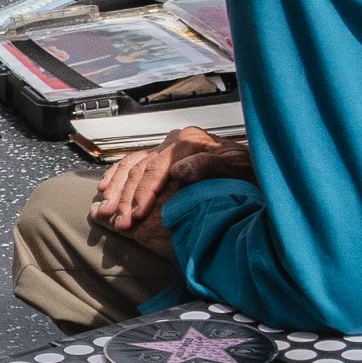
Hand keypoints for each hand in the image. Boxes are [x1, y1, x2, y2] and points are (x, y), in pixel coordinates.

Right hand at [88, 126, 240, 231]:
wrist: (256, 164)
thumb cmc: (248, 169)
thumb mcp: (236, 166)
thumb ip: (208, 164)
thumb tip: (180, 170)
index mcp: (187, 142)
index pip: (156, 169)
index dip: (143, 193)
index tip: (136, 215)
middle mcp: (173, 142)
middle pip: (140, 169)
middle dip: (125, 197)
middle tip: (118, 220)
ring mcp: (166, 148)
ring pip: (131, 166)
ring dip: (116, 189)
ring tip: (105, 210)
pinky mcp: (164, 156)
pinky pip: (132, 162)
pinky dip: (116, 175)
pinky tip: (105, 187)